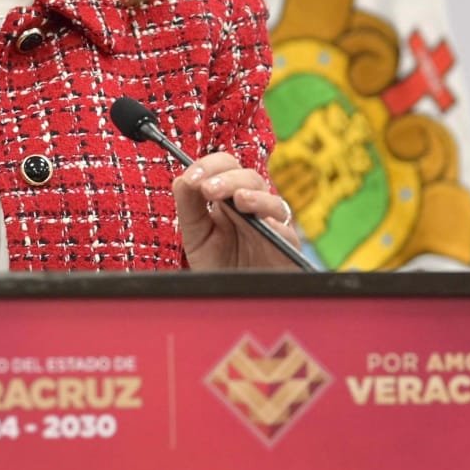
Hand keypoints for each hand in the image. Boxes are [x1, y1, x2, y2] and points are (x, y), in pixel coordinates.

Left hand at [172, 152, 299, 270]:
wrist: (234, 302)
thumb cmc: (218, 266)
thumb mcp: (196, 236)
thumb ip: (189, 208)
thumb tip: (182, 179)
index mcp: (231, 197)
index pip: (225, 168)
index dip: (209, 166)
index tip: (191, 178)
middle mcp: (254, 206)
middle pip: (249, 177)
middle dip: (227, 179)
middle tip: (208, 189)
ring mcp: (272, 225)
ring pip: (272, 201)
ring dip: (255, 196)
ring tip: (239, 199)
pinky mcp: (286, 248)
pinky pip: (287, 233)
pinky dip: (276, 225)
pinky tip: (265, 224)